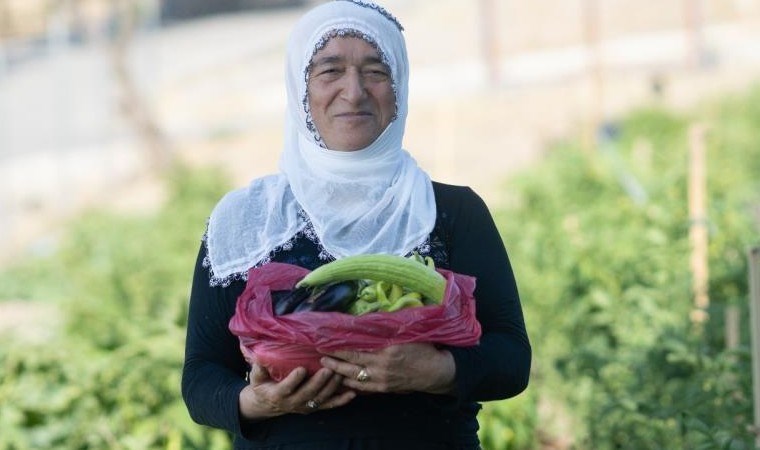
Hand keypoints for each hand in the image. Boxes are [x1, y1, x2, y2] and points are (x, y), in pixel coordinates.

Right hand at [238, 364, 355, 419]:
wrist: (267, 405)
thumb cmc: (262, 386)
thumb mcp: (256, 378)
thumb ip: (258, 368)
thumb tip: (259, 356)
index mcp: (277, 394)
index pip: (286, 388)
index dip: (294, 380)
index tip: (301, 368)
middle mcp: (292, 403)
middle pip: (308, 394)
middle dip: (319, 382)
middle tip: (328, 369)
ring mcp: (305, 406)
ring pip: (320, 399)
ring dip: (332, 387)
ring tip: (340, 374)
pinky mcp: (314, 407)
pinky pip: (329, 405)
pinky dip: (341, 401)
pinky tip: (352, 393)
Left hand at [320, 342, 455, 394]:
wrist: (435, 371)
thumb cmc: (423, 348)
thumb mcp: (406, 333)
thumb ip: (386, 329)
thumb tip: (367, 319)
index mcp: (386, 350)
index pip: (357, 347)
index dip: (341, 343)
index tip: (328, 337)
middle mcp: (381, 366)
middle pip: (351, 362)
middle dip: (333, 357)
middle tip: (318, 351)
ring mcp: (381, 379)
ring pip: (353, 376)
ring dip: (337, 371)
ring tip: (325, 364)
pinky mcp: (383, 388)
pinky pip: (362, 387)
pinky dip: (350, 383)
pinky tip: (341, 379)